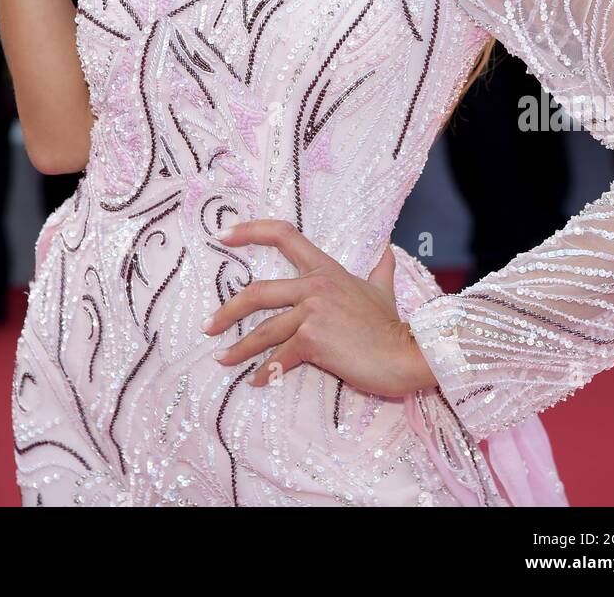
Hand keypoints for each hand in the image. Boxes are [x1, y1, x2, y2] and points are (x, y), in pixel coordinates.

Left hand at [200, 219, 436, 397]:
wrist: (404, 353)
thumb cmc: (391, 325)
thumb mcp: (383, 290)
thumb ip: (380, 268)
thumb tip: (389, 248)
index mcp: (325, 269)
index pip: (284, 235)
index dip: (251, 231)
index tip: (223, 235)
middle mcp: (314, 286)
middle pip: (257, 292)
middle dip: (228, 311)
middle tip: (209, 326)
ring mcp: (311, 312)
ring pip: (263, 330)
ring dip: (239, 349)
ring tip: (223, 359)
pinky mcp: (312, 340)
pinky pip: (279, 358)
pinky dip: (264, 373)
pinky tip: (255, 382)